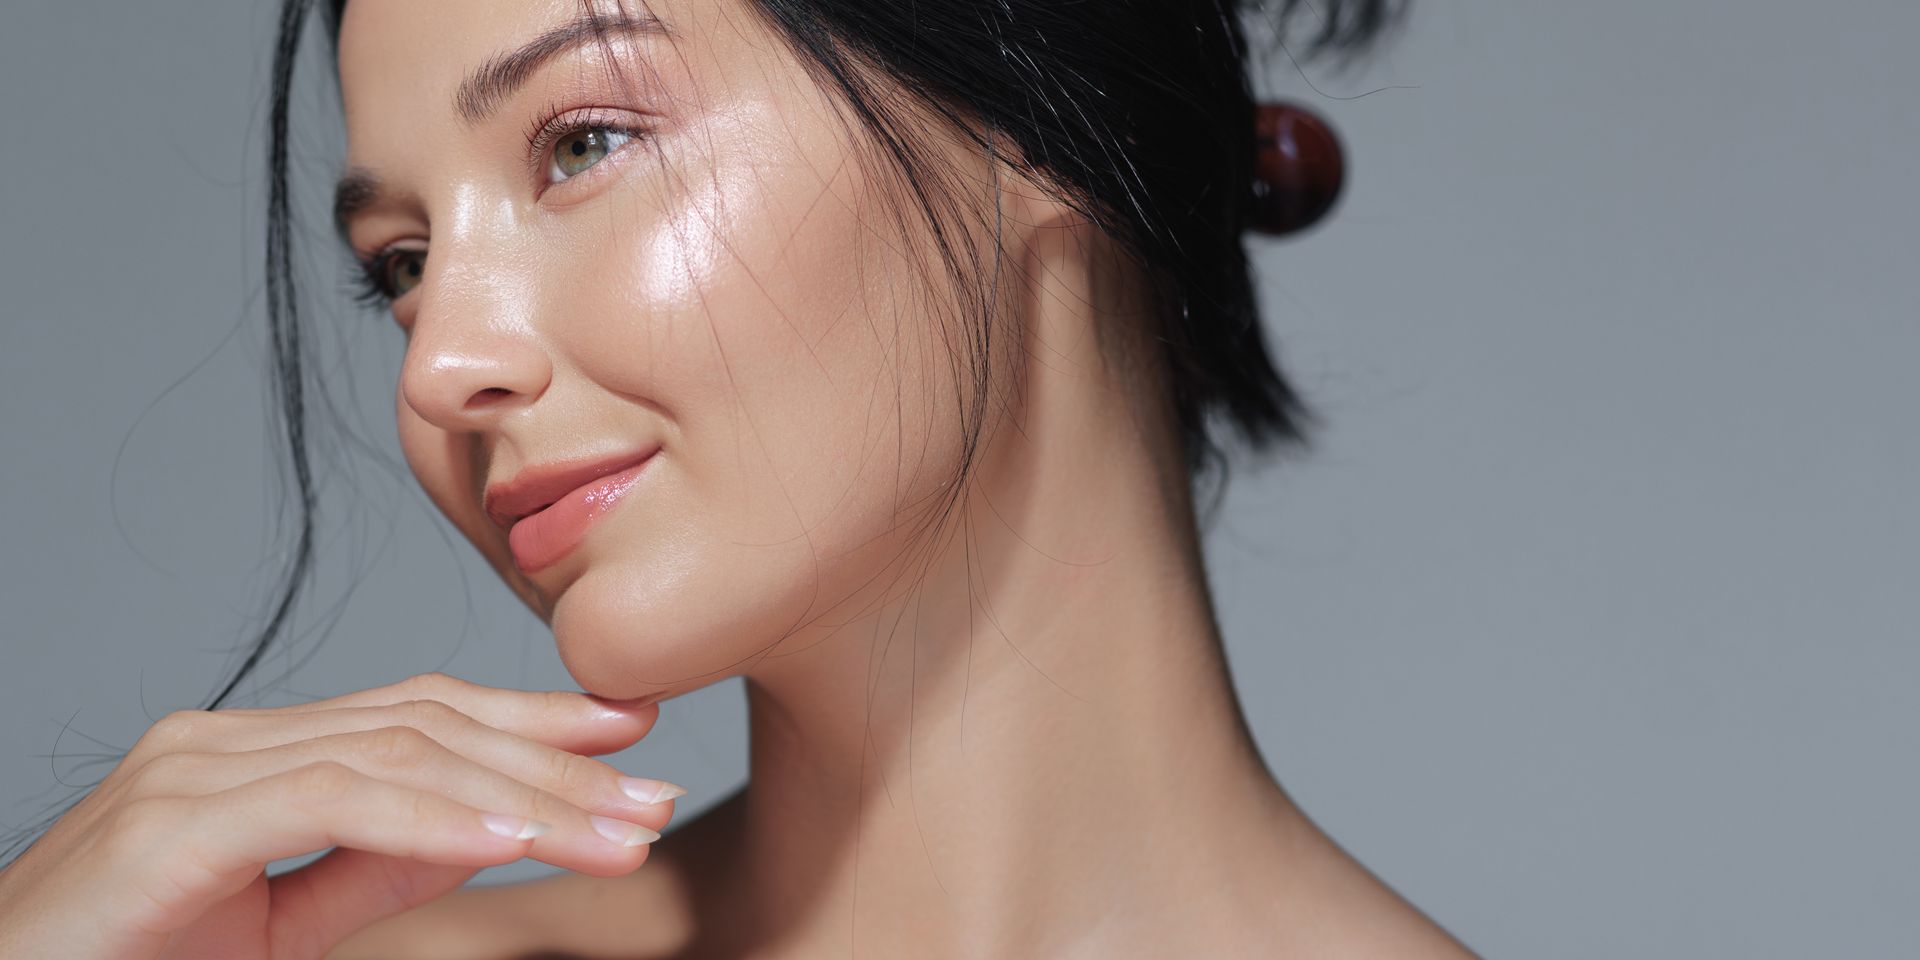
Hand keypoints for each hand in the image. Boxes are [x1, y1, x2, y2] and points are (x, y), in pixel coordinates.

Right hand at [0, 672, 680, 959]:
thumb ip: (375, 864)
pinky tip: (516, 834)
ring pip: (401, 755)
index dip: (531, 721)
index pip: (420, 715)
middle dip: (553, 758)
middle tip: (653, 789)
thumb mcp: (279, 919)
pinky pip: (335, 803)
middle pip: (427, 724)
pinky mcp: (177, 822)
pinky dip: (436, 817)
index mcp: (254, 754)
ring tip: (619, 827)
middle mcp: (227, 740)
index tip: (630, 740)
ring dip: (526, 794)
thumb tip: (490, 824)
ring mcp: (197, 769)